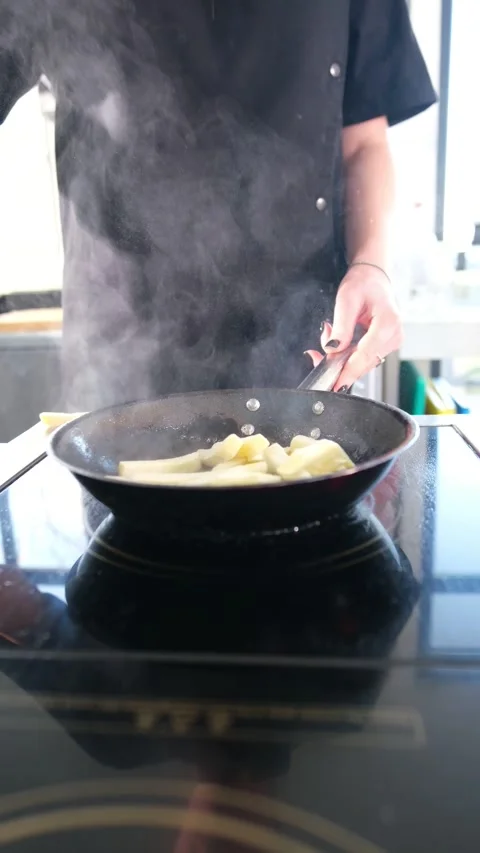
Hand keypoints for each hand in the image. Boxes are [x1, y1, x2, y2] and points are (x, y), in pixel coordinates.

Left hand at [319, 264, 401, 390]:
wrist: (373, 278)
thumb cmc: (363, 283)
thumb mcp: (347, 299)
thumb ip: (341, 326)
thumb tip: (332, 349)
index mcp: (388, 322)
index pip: (366, 354)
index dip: (349, 371)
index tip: (336, 383)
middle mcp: (394, 335)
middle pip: (364, 363)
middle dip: (339, 364)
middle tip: (315, 357)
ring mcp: (392, 342)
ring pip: (363, 363)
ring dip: (342, 360)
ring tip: (327, 340)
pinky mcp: (385, 346)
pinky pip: (365, 358)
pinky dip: (348, 357)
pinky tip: (337, 347)